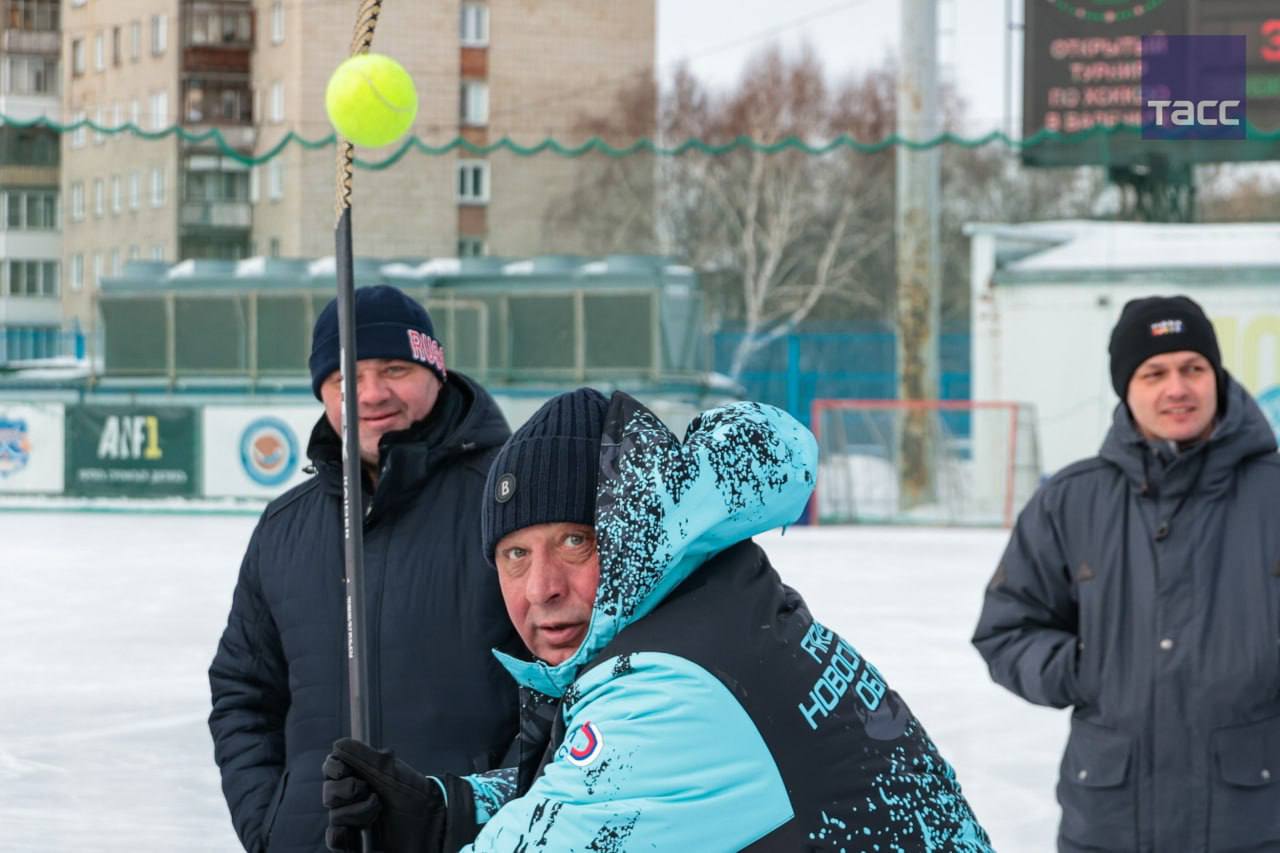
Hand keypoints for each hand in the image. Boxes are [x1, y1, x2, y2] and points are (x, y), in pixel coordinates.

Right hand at [322, 738, 446, 852]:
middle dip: (346, 790)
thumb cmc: (413, 792)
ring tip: (378, 810)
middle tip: (369, 790)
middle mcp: (354, 799)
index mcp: (360, 776)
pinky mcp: (358, 844)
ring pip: (334, 817)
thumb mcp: (389, 770)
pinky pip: (335, 841)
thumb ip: (363, 756)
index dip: (333, 768)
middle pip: (329, 794)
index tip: (343, 769)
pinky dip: (339, 836)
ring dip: (356, 812)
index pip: (332, 770)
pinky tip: (349, 831)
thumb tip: (337, 744)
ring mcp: (355, 822)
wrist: (433, 821)